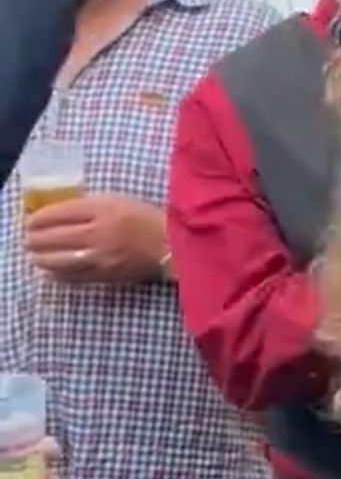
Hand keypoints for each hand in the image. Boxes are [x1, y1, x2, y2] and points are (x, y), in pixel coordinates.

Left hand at [25, 193, 166, 284]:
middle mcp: (100, 232)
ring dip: (41, 258)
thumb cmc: (147, 219)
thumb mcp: (120, 201)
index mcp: (104, 208)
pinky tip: (49, 271)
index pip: (60, 212)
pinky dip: (57, 274)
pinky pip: (73, 276)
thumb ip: (90, 206)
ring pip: (59, 259)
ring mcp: (102, 256)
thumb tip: (58, 214)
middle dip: (35, 239)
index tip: (31, 220)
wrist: (173, 246)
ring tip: (34, 256)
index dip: (40, 217)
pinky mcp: (106, 275)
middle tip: (28, 239)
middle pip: (54, 236)